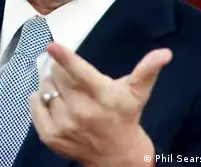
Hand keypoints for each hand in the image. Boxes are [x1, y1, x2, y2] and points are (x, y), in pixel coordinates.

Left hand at [29, 43, 171, 165]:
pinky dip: (39, 99)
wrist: (117, 156)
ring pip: (45, 89)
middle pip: (57, 77)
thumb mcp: (137, 92)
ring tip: (64, 90)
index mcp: (102, 96)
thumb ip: (148, 70)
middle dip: (59, 70)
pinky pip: (35, 106)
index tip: (52, 45)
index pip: (80, 74)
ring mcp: (64, 125)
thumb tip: (165, 53)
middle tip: (68, 75)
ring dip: (50, 84)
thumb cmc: (125, 116)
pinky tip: (52, 100)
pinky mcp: (50, 136)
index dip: (65, 58)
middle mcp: (81, 111)